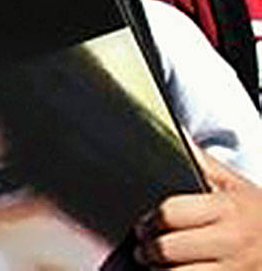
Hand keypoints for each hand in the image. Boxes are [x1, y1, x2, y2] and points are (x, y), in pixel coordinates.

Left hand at [135, 151, 261, 267]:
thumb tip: (175, 135)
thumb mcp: (234, 184)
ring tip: (156, 265)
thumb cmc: (255, 211)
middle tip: (143, 249)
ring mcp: (237, 268)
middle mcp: (233, 240)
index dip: (150, 221)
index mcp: (227, 208)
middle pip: (169, 249)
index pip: (171, 213)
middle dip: (148, 249)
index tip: (143, 225)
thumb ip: (202, 162)